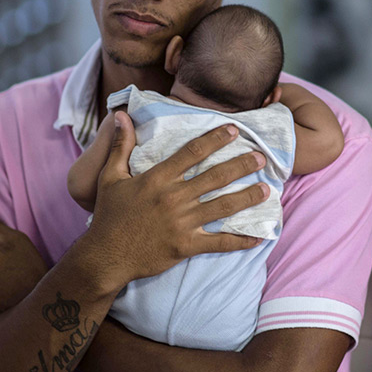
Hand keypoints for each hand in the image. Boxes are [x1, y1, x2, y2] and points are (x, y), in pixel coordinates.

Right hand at [87, 111, 268, 290]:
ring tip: (266, 190)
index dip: (215, 139)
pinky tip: (259, 236)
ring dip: (247, 197)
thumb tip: (121, 115)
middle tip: (261, 158)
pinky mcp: (186, 246)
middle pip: (215, 177)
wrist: (105, 256)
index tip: (234, 130)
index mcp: (158, 178)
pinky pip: (219, 243)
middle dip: (241, 165)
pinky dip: (240, 241)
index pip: (192, 152)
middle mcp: (174, 198)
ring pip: (223, 206)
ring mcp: (182, 222)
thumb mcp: (110, 177)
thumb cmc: (108, 215)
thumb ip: (120, 145)